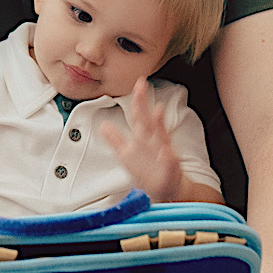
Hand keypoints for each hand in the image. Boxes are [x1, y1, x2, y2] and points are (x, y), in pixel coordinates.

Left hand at [101, 77, 182, 201]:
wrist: (167, 188)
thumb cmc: (148, 170)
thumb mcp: (127, 154)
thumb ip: (116, 139)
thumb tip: (102, 125)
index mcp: (144, 137)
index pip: (139, 115)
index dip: (137, 100)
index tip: (138, 83)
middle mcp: (154, 141)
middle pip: (147, 119)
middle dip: (144, 104)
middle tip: (142, 86)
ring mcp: (164, 153)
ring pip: (161, 136)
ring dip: (159, 124)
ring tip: (158, 110)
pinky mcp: (170, 168)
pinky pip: (169, 161)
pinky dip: (167, 157)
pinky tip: (166, 152)